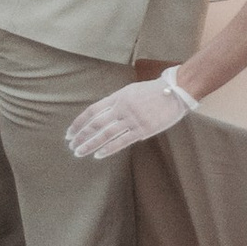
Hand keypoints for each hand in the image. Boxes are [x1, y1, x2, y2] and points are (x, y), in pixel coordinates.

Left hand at [66, 70, 195, 159]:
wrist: (177, 91)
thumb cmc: (154, 91)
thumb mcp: (131, 91)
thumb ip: (116, 103)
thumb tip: (104, 119)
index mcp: (118, 97)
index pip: (92, 111)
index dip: (79, 123)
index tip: (70, 133)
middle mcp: (122, 108)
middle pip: (96, 124)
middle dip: (81, 135)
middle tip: (72, 145)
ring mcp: (132, 119)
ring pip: (106, 134)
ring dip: (90, 144)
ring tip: (79, 152)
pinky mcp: (143, 129)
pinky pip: (122, 141)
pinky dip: (108, 149)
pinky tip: (98, 154)